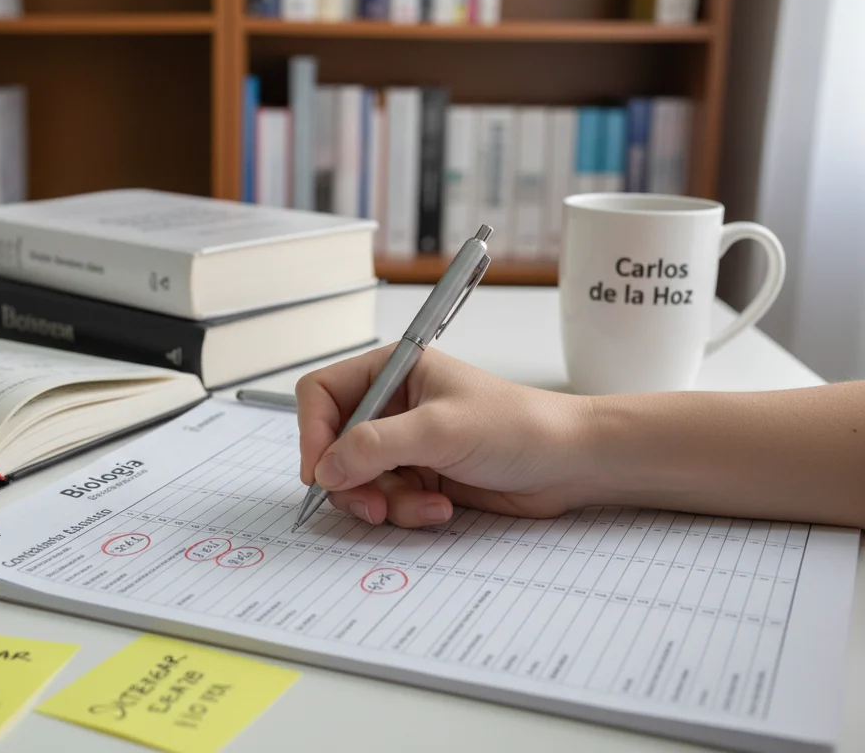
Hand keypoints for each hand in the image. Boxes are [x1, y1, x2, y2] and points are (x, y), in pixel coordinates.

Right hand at [295, 344, 595, 527]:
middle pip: (333, 445)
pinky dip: (407, 510)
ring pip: (358, 480)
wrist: (569, 463)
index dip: (312, 431)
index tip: (319, 471)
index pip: (322, 394)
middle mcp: (392, 405)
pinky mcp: (420, 475)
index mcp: (392, 371)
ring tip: (425, 504)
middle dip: (352, 480)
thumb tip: (325, 468)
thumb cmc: (518, 426)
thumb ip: (375, 446)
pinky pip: (387, 500)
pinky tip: (442, 506)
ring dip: (386, 501)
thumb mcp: (439, 430)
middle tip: (372, 505)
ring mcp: (405, 443)